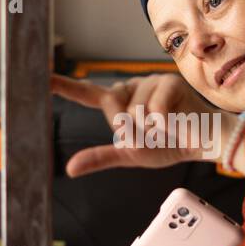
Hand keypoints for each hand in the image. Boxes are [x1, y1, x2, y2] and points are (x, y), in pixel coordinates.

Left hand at [51, 72, 221, 176]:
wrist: (202, 144)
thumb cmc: (169, 145)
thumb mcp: (130, 154)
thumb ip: (100, 157)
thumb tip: (69, 168)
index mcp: (120, 100)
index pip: (87, 93)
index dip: (64, 85)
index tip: (42, 77)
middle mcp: (132, 87)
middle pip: (112, 110)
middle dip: (129, 130)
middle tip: (151, 134)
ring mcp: (150, 82)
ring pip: (134, 113)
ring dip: (149, 131)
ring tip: (167, 129)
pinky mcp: (169, 83)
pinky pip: (154, 111)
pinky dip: (163, 125)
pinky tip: (175, 124)